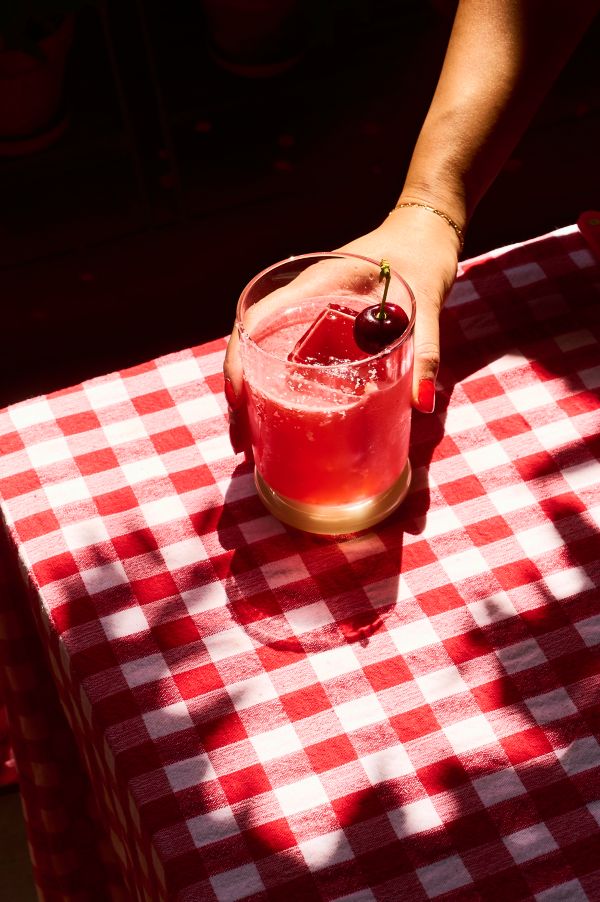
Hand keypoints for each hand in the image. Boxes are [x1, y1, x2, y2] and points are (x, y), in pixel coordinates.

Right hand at [223, 206, 459, 450]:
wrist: (425, 233)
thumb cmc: (423, 258)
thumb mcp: (427, 304)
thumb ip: (426, 351)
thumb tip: (421, 402)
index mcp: (317, 283)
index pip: (261, 320)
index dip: (240, 361)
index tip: (238, 401)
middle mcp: (302, 298)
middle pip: (253, 344)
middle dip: (240, 392)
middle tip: (240, 440)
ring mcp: (308, 312)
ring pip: (265, 352)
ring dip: (254, 393)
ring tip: (252, 439)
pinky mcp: (319, 326)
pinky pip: (288, 356)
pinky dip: (278, 386)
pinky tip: (282, 418)